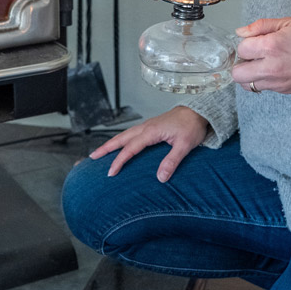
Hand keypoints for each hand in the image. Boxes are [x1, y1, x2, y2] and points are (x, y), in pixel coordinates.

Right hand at [88, 106, 208, 182]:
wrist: (198, 111)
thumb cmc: (192, 126)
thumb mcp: (184, 145)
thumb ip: (172, 161)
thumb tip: (160, 178)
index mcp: (151, 132)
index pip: (130, 148)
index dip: (119, 161)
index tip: (110, 172)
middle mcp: (146, 127)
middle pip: (121, 138)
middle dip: (105, 148)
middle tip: (91, 158)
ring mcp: (147, 126)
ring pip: (124, 135)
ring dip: (111, 143)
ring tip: (100, 152)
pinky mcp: (151, 127)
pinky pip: (131, 133)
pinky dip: (121, 140)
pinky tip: (120, 145)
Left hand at [233, 17, 290, 93]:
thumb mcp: (290, 23)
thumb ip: (262, 26)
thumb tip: (241, 32)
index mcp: (272, 46)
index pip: (241, 49)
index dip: (246, 43)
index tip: (256, 41)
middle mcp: (272, 67)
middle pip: (237, 73)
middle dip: (241, 62)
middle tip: (252, 55)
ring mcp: (277, 82)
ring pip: (246, 85)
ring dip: (249, 74)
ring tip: (261, 64)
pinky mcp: (283, 90)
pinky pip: (262, 88)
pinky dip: (262, 80)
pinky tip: (274, 70)